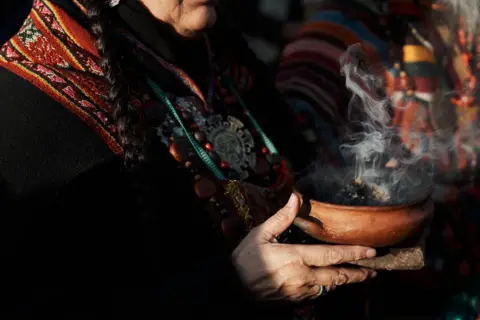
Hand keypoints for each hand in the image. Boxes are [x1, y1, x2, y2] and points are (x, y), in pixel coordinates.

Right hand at [232, 194, 376, 301]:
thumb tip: (296, 198)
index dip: (353, 254)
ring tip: (360, 276)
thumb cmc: (245, 259)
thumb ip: (282, 217)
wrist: (232, 288)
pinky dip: (328, 288)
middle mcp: (302, 276)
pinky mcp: (295, 300)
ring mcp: (300, 291)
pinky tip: (332, 283)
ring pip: (330, 287)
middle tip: (374, 270)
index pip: (331, 255)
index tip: (371, 251)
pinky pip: (318, 294)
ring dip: (345, 281)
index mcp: (295, 257)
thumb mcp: (260, 234)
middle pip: (337, 276)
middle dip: (358, 273)